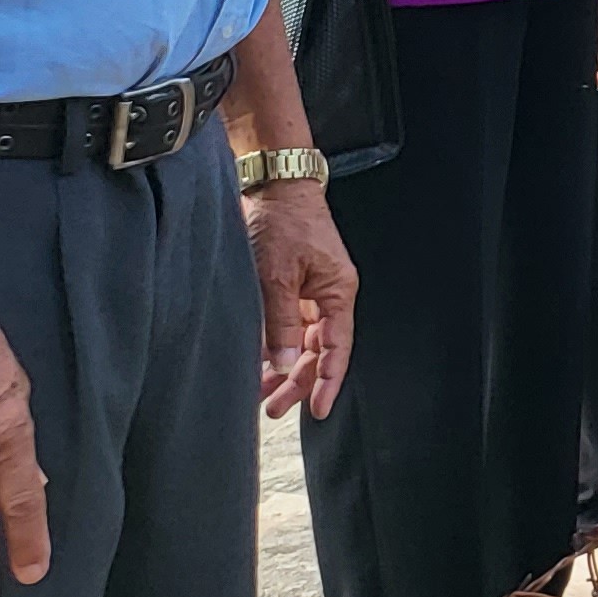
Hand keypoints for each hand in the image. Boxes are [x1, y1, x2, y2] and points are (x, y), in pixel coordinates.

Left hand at [241, 181, 357, 418]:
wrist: (274, 186)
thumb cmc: (283, 222)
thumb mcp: (277, 276)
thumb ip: (282, 323)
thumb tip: (287, 365)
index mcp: (338, 292)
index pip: (337, 348)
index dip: (328, 381)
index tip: (318, 410)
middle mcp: (329, 295)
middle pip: (319, 350)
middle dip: (298, 381)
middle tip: (273, 408)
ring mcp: (312, 291)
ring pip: (302, 342)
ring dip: (284, 367)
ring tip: (260, 391)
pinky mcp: (294, 285)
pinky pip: (289, 326)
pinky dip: (276, 346)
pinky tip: (259, 362)